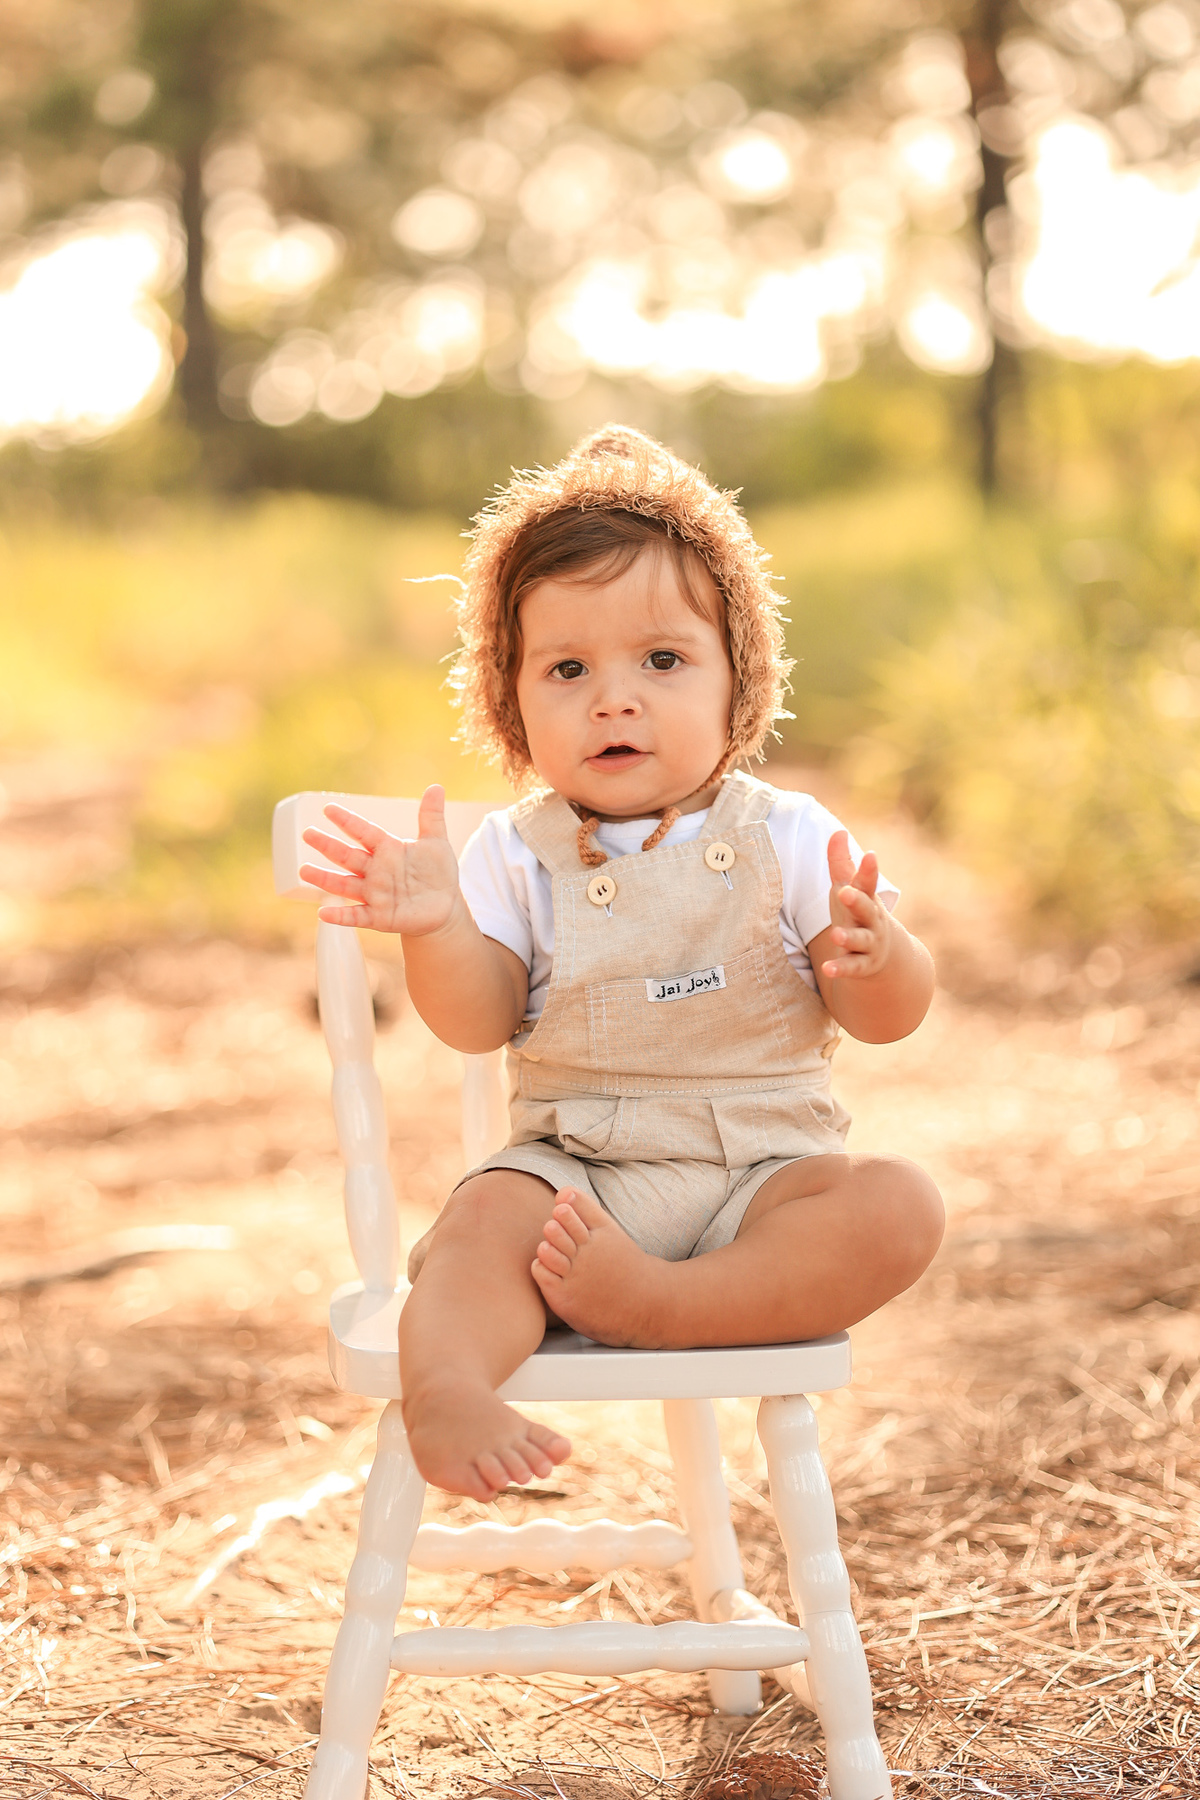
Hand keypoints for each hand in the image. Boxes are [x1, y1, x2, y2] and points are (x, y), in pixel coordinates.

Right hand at [299, 784, 459, 935]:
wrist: (445, 908)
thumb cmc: (437, 874)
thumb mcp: (436, 843)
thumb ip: (431, 817)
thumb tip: (436, 787)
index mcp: (387, 849)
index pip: (364, 831)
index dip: (348, 821)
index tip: (328, 808)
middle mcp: (376, 871)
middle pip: (347, 856)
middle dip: (327, 845)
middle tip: (307, 833)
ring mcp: (375, 894)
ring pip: (344, 885)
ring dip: (324, 879)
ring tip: (304, 870)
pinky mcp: (379, 917)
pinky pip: (355, 916)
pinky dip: (340, 916)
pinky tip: (323, 913)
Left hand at [821, 829, 889, 980]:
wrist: (884, 955)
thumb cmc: (859, 913)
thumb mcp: (849, 888)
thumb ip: (841, 863)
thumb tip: (838, 831)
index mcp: (867, 899)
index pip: (868, 882)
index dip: (868, 869)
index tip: (870, 855)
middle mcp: (872, 920)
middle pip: (866, 909)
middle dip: (856, 900)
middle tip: (843, 892)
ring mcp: (869, 943)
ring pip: (860, 940)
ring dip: (848, 937)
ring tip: (836, 936)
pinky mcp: (862, 965)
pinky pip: (852, 967)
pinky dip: (841, 968)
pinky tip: (827, 969)